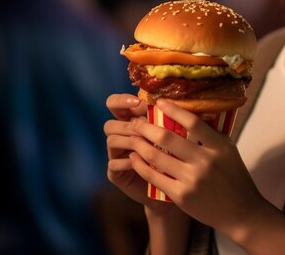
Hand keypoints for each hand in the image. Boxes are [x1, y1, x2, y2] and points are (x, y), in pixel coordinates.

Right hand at [103, 93, 167, 210]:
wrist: (172, 183)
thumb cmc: (174, 153)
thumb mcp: (171, 131)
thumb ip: (163, 116)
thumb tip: (163, 101)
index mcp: (130, 120)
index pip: (114, 104)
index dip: (121, 101)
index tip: (137, 102)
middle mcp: (120, 136)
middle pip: (110, 124)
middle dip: (129, 125)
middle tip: (144, 128)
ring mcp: (116, 155)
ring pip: (111, 140)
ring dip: (130, 141)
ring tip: (147, 144)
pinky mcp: (115, 173)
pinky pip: (113, 163)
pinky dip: (128, 161)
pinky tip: (142, 162)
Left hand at [127, 99, 267, 238]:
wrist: (240, 212)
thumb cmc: (233, 176)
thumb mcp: (227, 149)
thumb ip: (210, 133)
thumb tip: (188, 112)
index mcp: (218, 145)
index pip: (192, 122)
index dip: (173, 109)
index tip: (159, 102)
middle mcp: (205, 161)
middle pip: (168, 138)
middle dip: (146, 127)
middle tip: (135, 121)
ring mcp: (191, 180)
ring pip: (157, 157)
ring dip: (140, 144)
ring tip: (132, 136)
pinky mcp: (181, 196)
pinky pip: (154, 177)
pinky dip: (140, 165)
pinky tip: (134, 158)